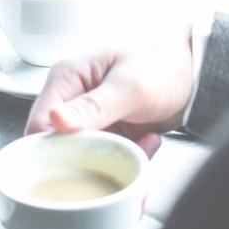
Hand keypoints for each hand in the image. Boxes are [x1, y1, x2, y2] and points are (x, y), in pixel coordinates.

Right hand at [25, 30, 194, 156]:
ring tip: (142, 147)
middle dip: (88, 162)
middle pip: (55, 149)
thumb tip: (56, 120)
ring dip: (111, 162)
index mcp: (67, 78)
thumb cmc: (161, 65)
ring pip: (80, 159)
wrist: (190, 74)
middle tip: (122, 156)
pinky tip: (146, 146)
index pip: (38, 125)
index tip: (81, 161)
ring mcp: (85, 120)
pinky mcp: (102, 135)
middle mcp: (70, 100)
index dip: (52, 152)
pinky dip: (125, 161)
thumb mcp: (131, 86)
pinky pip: (103, 160)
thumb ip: (95, 105)